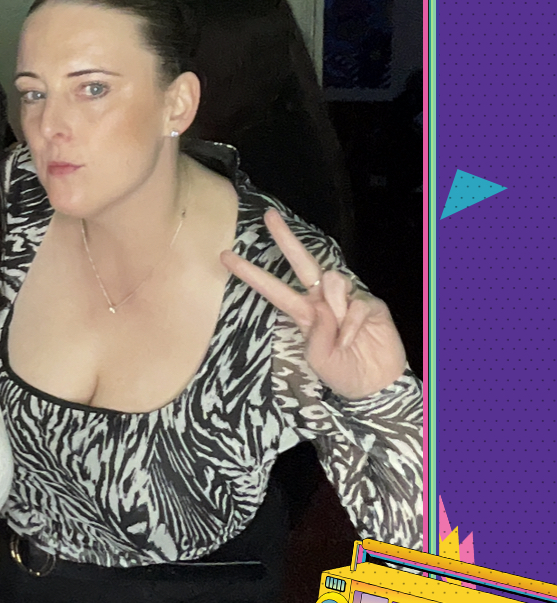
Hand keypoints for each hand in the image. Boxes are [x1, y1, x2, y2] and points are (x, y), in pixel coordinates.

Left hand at [223, 209, 406, 400]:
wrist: (376, 385)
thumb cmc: (342, 372)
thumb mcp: (319, 360)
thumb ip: (316, 336)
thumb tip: (323, 308)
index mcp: (304, 313)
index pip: (274, 288)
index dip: (251, 274)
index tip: (225, 256)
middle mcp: (323, 301)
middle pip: (302, 262)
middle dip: (286, 238)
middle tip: (268, 216)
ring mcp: (347, 300)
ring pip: (333, 280)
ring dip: (334, 306)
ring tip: (340, 335)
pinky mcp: (370, 304)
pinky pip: (357, 304)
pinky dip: (352, 325)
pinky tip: (352, 340)